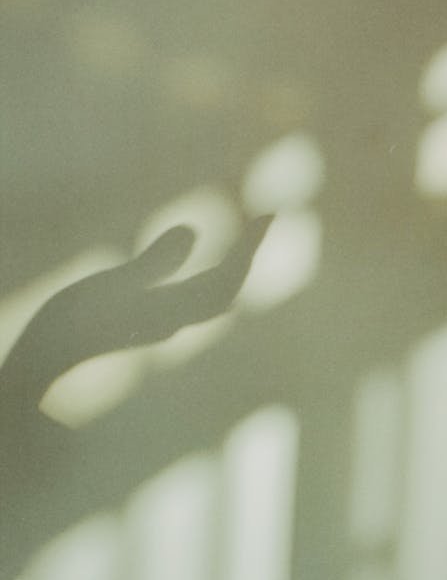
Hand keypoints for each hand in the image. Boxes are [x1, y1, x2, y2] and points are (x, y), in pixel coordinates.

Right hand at [0, 215, 272, 414]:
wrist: (45, 364)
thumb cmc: (71, 326)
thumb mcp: (110, 285)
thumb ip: (152, 262)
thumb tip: (193, 231)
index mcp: (172, 312)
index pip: (227, 281)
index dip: (251, 250)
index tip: (269, 216)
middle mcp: (175, 319)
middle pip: (227, 287)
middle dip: (249, 252)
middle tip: (268, 215)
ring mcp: (162, 320)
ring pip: (214, 292)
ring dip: (234, 260)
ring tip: (249, 230)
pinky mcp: (147, 318)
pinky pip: (194, 293)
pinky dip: (210, 270)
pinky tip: (202, 258)